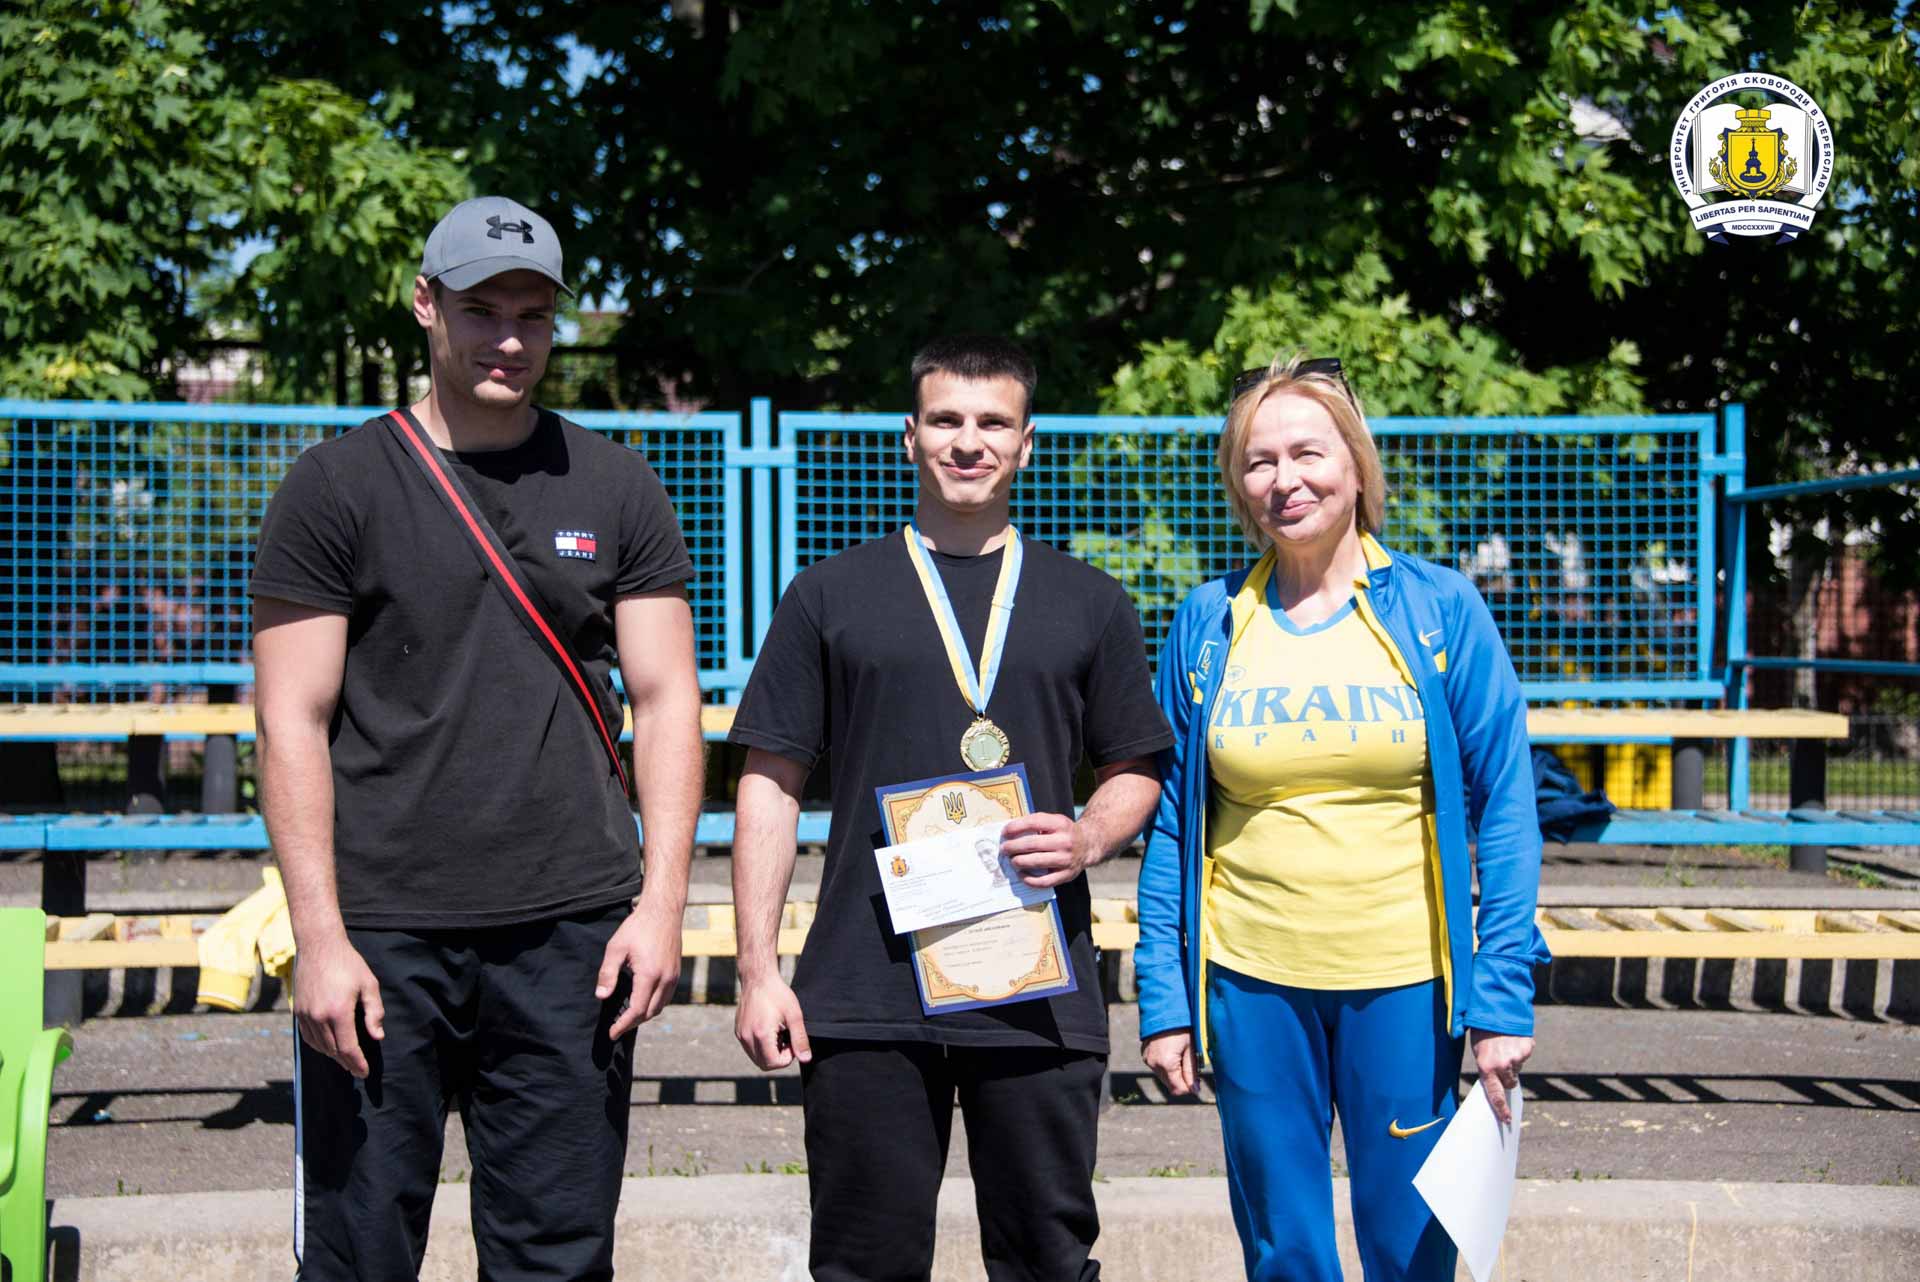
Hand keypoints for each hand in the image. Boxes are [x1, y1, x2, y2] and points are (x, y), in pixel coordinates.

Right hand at [293, 935, 383, 1078]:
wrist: (319, 946)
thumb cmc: (348, 963)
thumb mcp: (369, 985)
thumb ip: (375, 1012)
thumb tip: (377, 1036)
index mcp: (339, 1012)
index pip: (348, 1048)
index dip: (357, 1063)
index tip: (364, 1072)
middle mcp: (319, 1016)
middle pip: (333, 1050)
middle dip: (347, 1063)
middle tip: (357, 1070)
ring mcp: (305, 1015)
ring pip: (319, 1046)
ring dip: (333, 1056)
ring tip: (346, 1060)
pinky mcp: (298, 1011)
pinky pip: (308, 1037)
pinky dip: (319, 1046)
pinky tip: (329, 1046)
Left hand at [597, 896, 681, 1038]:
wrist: (663, 911)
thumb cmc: (638, 927)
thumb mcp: (616, 948)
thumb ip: (608, 973)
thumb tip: (601, 996)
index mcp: (649, 975)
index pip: (636, 1010)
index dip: (623, 1025)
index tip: (612, 1033)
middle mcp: (665, 979)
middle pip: (650, 1013)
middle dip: (632, 1023)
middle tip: (617, 1028)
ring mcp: (674, 976)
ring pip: (660, 1006)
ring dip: (644, 1016)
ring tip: (628, 1018)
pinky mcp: (677, 972)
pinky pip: (666, 997)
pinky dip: (654, 1005)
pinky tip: (643, 1002)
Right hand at [735, 973, 811, 1069]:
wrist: (758, 978)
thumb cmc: (777, 994)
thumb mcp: (794, 1016)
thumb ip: (800, 1039)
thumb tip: (805, 1059)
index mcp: (761, 1034)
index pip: (774, 1063)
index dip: (788, 1057)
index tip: (792, 1041)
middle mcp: (747, 1037)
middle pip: (764, 1064)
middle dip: (778, 1058)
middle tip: (787, 1039)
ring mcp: (741, 1035)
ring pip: (756, 1058)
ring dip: (769, 1053)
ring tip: (778, 1034)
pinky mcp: (738, 1031)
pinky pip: (750, 1049)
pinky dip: (761, 1047)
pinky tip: (769, 1031)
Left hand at [1000, 812, 1096, 888]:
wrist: (1088, 845)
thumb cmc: (1064, 832)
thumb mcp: (1054, 821)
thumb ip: (1036, 823)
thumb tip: (1010, 832)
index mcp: (1060, 824)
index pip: (1034, 823)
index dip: (1015, 827)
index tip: (1004, 832)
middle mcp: (1065, 841)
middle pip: (1032, 844)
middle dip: (1013, 847)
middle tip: (1004, 849)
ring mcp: (1066, 859)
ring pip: (1036, 862)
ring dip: (1019, 862)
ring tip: (1012, 861)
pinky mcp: (1066, 875)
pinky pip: (1043, 881)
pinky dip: (1029, 879)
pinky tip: (1021, 875)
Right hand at [1142, 1028, 1196, 1097]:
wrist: (1165, 1008)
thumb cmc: (1182, 1027)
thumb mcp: (1191, 1050)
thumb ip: (1192, 1073)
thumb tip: (1195, 1091)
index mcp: (1166, 1064)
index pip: (1178, 1089)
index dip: (1189, 1087)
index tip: (1197, 1080)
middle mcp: (1153, 1064)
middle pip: (1170, 1084)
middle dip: (1182, 1079)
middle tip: (1191, 1063)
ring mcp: (1147, 1059)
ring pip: (1163, 1076)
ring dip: (1174, 1071)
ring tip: (1181, 1053)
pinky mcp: (1145, 1054)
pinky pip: (1157, 1066)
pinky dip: (1165, 1064)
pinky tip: (1172, 1050)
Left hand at [1469, 1028, 1533, 1124]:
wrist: (1495, 1008)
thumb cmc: (1482, 1030)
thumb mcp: (1478, 1051)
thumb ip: (1487, 1068)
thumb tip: (1497, 1084)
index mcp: (1486, 1067)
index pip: (1494, 1095)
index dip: (1501, 1109)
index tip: (1506, 1120)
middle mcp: (1502, 1065)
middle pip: (1510, 1083)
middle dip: (1507, 1078)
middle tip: (1501, 1063)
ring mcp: (1516, 1058)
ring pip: (1517, 1069)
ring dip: (1513, 1062)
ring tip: (1504, 1045)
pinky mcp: (1527, 1049)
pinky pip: (1524, 1056)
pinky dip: (1520, 1050)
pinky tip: (1512, 1039)